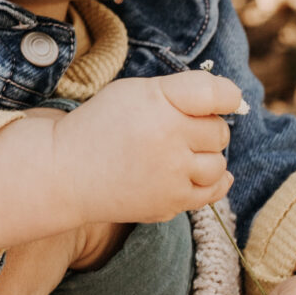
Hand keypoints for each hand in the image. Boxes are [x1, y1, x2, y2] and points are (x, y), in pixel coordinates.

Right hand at [59, 71, 241, 224]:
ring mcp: (173, 173)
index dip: (227, 96)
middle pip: (220, 131)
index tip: (224, 100)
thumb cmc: (100, 126)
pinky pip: (214, 191)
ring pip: (219, 163)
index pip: (217, 93)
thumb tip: (231, 100)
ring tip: (175, 155)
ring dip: (204, 158)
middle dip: (203, 130)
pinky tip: (195, 172)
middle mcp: (170, 136)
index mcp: (159, 101)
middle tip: (174, 131)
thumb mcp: (133, 92)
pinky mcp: (172, 202)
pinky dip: (211, 181)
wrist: (64, 172)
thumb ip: (179, 92)